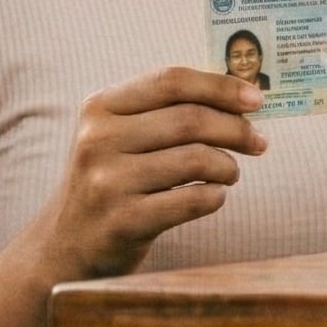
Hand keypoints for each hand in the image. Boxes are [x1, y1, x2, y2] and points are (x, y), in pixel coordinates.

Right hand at [24, 68, 266, 281]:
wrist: (68, 245)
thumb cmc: (114, 180)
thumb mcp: (122, 136)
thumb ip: (169, 110)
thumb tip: (244, 95)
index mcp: (100, 107)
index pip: (171, 81)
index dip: (220, 86)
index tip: (256, 99)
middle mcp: (98, 140)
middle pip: (190, 119)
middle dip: (236, 129)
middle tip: (258, 143)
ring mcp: (107, 182)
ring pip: (196, 159)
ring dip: (228, 166)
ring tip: (229, 174)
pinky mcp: (122, 221)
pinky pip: (192, 200)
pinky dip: (215, 197)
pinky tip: (212, 197)